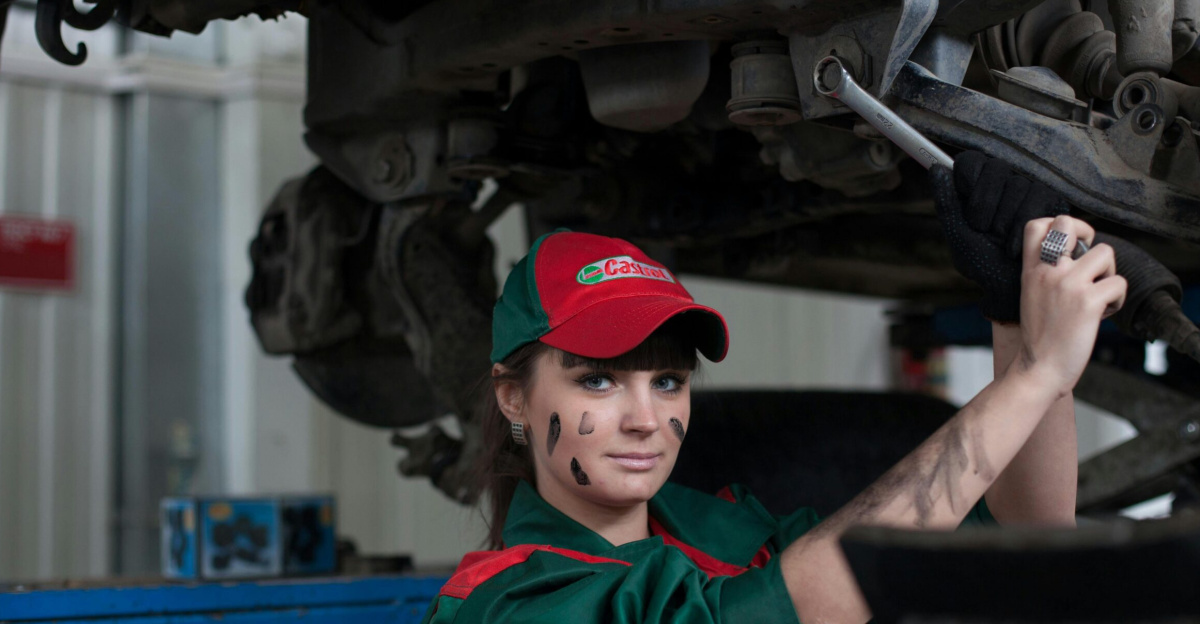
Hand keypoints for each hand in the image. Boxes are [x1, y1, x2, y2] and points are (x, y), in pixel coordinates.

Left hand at [931, 152, 1068, 322]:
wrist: (1010, 287)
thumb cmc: (983, 262)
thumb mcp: (958, 234)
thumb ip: (946, 201)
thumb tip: (937, 168)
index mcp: (977, 189)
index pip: (971, 162)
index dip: (968, 182)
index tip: (966, 207)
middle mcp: (1002, 184)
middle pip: (995, 168)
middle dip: (985, 205)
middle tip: (984, 230)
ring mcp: (1028, 189)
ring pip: (1017, 184)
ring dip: (1004, 220)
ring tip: (1000, 240)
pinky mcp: (1051, 201)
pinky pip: (1038, 197)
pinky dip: (1021, 226)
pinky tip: (1015, 245)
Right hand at [1014, 216, 1126, 396]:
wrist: (1039, 368)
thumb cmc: (1040, 336)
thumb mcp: (1031, 295)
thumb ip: (1047, 273)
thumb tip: (1077, 254)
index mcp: (1031, 270)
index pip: (1038, 225)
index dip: (1060, 224)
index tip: (1070, 243)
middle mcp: (1048, 271)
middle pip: (1069, 223)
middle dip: (1088, 236)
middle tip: (1090, 261)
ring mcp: (1069, 284)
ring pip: (1106, 252)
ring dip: (1109, 273)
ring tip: (1098, 294)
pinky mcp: (1089, 302)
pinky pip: (1119, 283)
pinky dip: (1117, 300)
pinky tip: (1103, 314)